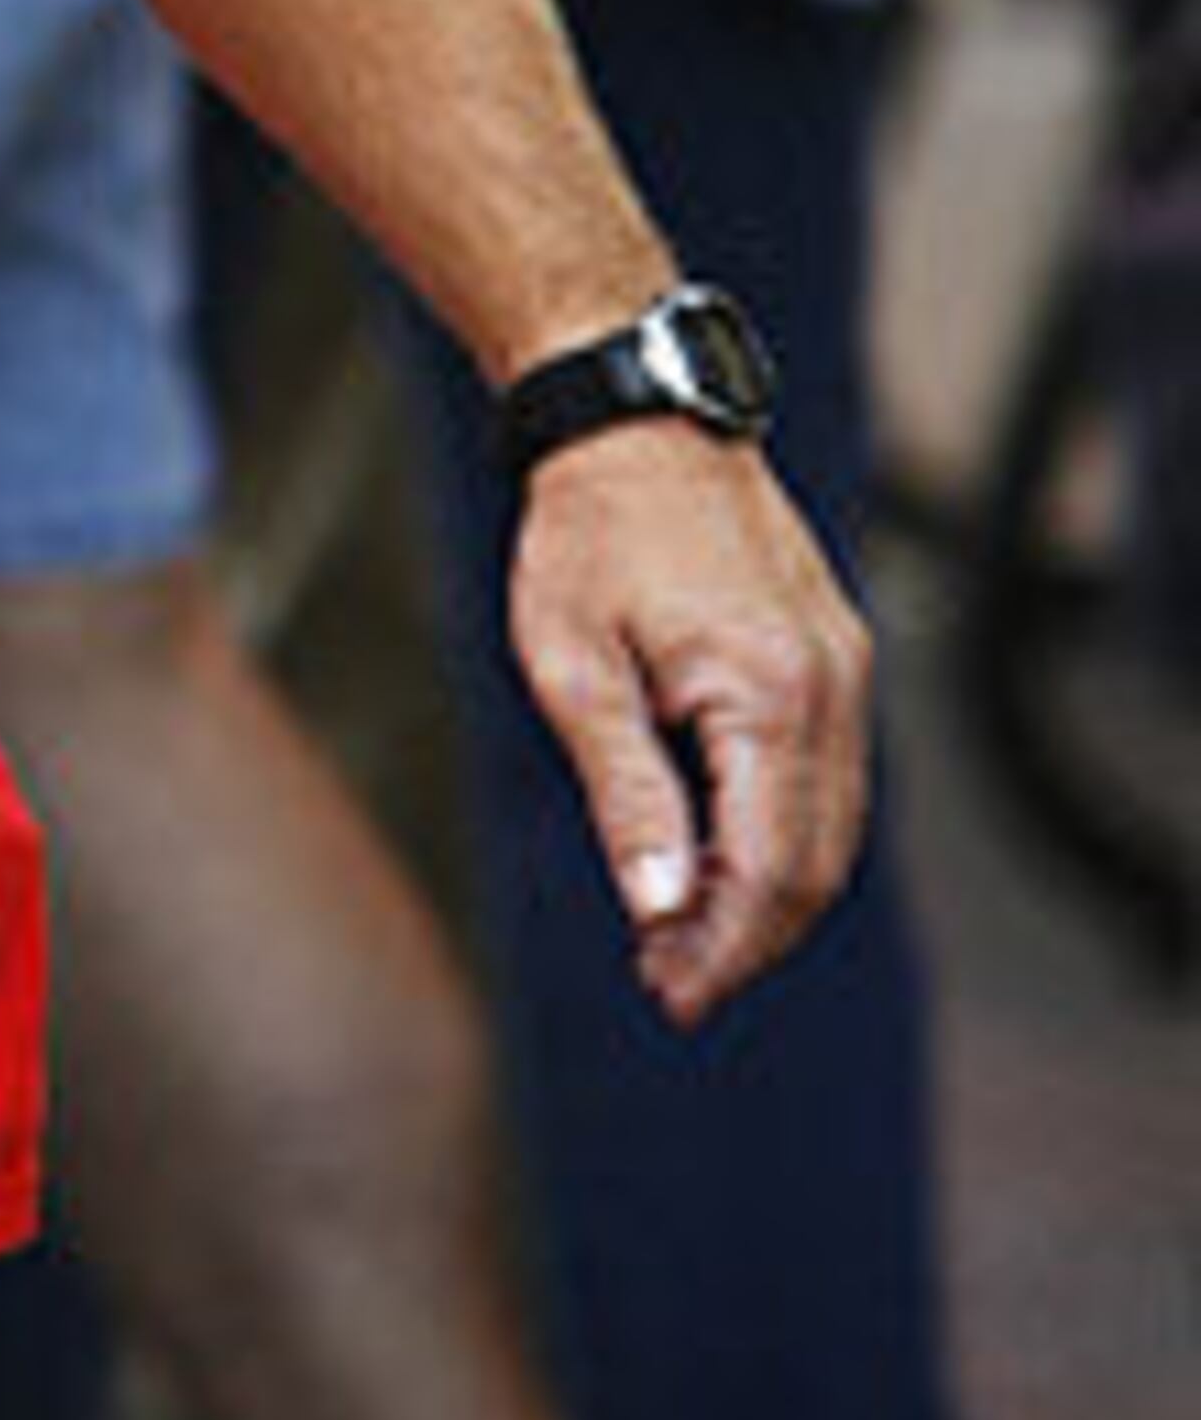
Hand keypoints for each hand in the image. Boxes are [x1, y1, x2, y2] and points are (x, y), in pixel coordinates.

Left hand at [504, 429, 871, 1026]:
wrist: (633, 421)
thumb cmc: (587, 535)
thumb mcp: (575, 671)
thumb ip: (626, 795)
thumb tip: (658, 908)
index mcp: (769, 694)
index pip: (770, 869)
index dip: (723, 948)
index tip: (671, 997)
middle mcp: (832, 686)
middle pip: (817, 864)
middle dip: (746, 939)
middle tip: (669, 985)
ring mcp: (845, 668)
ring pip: (833, 827)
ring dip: (766, 894)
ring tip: (680, 938)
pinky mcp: (834, 654)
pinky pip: (827, 776)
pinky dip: (780, 834)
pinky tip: (713, 858)